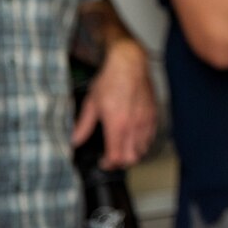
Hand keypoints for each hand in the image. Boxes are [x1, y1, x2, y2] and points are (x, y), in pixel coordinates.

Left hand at [72, 38, 157, 168]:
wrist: (129, 63)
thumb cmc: (110, 80)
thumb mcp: (91, 103)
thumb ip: (83, 125)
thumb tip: (74, 141)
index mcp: (117, 125)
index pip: (116, 157)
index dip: (108, 164)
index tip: (102, 161)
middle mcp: (134, 126)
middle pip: (132, 158)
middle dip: (121, 162)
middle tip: (112, 157)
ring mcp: (146, 121)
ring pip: (143, 149)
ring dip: (133, 152)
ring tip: (123, 147)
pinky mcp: (153, 114)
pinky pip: (151, 137)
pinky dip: (143, 142)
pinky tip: (134, 137)